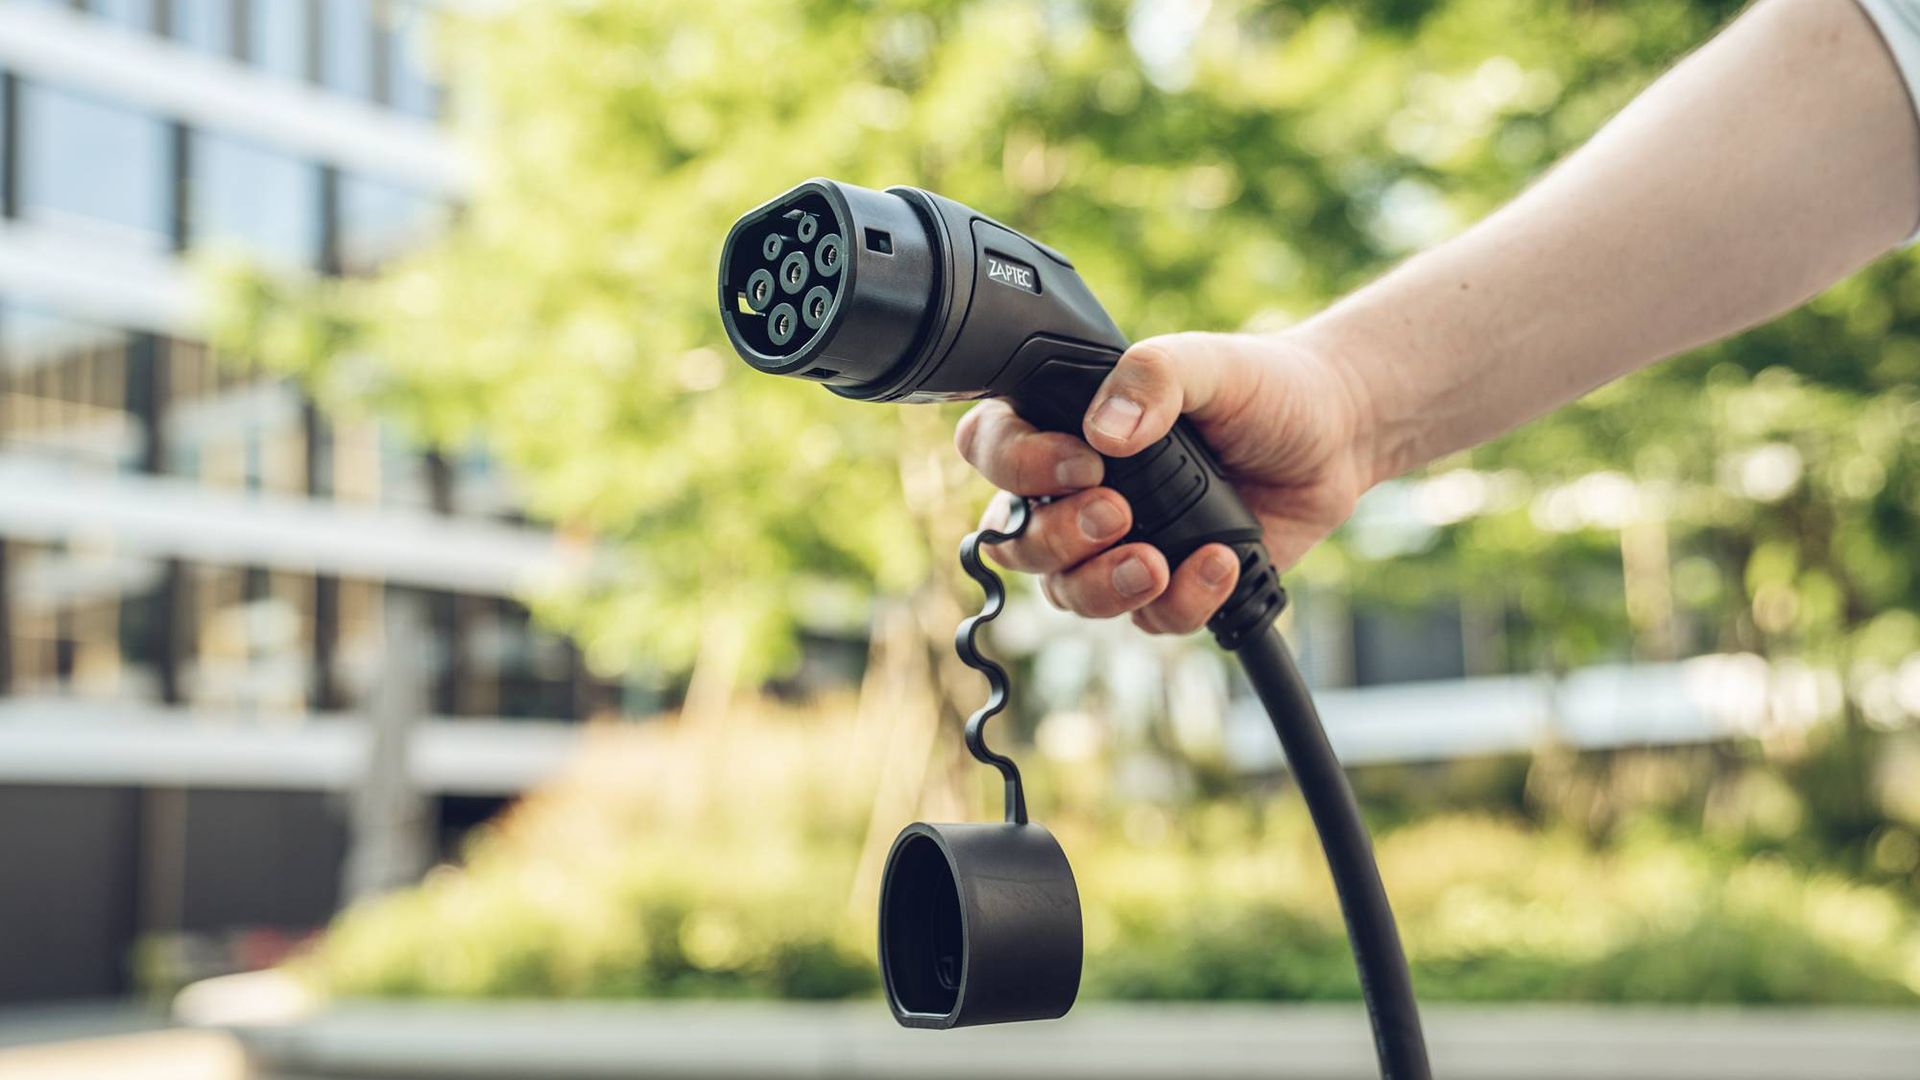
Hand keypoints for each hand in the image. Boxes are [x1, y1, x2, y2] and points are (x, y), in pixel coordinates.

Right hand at [954, 331, 1379, 633]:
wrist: (1334, 438)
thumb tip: (1107, 430)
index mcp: (1066, 426)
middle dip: (1059, 538)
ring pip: (1068, 595)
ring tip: (1159, 562)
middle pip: (1017, 541)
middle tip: (1119, 512)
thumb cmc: (1263, 389)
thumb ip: (1153, 377)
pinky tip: (1221, 562)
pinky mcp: (1167, 588)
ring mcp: (1117, 547)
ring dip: (1105, 586)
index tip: (1081, 462)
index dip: (1015, 465)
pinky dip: (1181, 600)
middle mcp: (1076, 493)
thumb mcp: (1209, 362)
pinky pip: (1147, 620)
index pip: (990, 448)